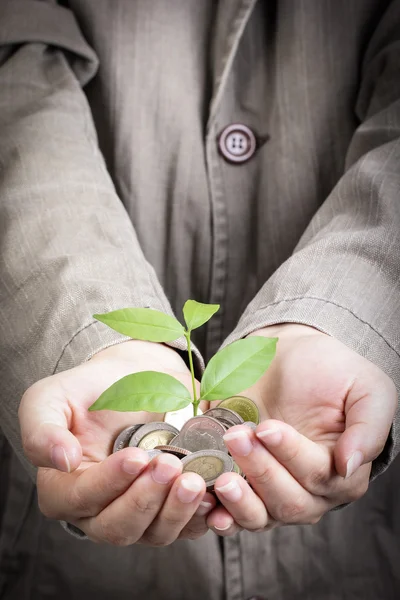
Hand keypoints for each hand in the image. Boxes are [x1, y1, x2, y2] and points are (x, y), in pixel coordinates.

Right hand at [19, 340, 214, 544]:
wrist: (127, 380)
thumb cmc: (84, 391)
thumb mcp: (48, 399)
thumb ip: (42, 430)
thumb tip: (62, 461)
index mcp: (63, 490)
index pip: (81, 498)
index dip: (109, 482)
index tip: (136, 456)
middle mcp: (98, 511)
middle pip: (119, 526)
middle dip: (146, 499)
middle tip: (170, 465)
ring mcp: (137, 513)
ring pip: (154, 533)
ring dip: (176, 510)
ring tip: (195, 479)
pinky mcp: (167, 507)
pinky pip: (185, 526)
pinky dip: (200, 515)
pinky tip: (212, 494)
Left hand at [206, 324, 396, 533]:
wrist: (289, 357)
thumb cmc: (332, 370)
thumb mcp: (366, 388)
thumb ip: (369, 428)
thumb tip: (350, 465)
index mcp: (343, 473)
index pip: (317, 476)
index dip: (290, 455)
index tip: (266, 427)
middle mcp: (311, 492)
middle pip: (288, 501)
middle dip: (260, 471)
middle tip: (237, 436)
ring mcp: (274, 492)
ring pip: (261, 516)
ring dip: (240, 501)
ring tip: (221, 478)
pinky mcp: (245, 486)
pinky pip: (233, 514)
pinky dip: (219, 514)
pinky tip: (207, 506)